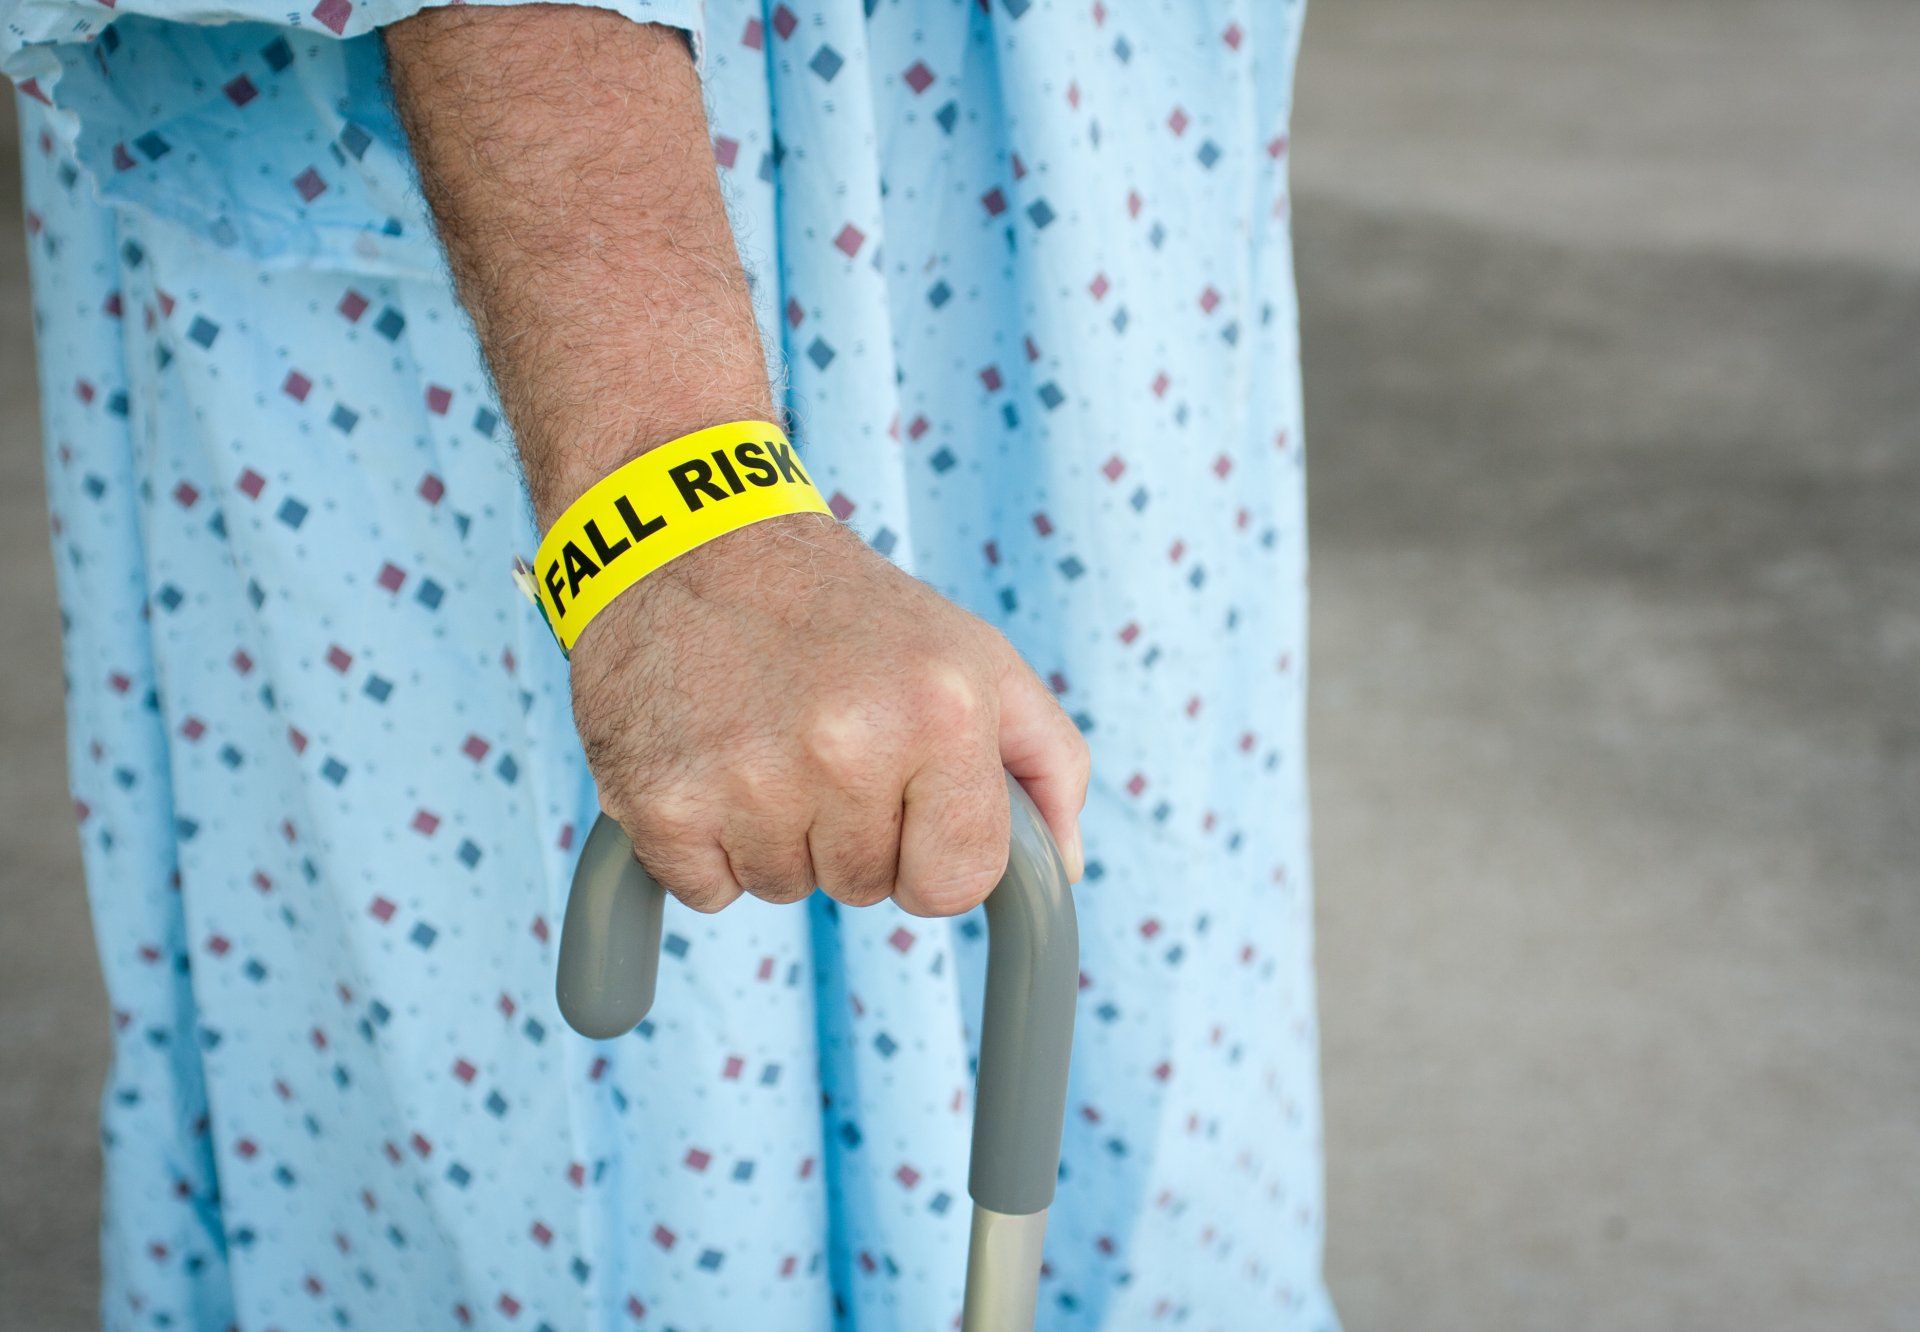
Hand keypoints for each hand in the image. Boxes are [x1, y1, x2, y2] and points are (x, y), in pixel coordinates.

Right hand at [567, 512, 1088, 915]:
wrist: (688, 538)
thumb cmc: (843, 611)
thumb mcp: (974, 654)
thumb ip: (1046, 760)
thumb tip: (1063, 870)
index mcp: (944, 713)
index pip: (959, 883)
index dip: (931, 850)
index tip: (904, 797)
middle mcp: (849, 747)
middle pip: (867, 888)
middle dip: (851, 834)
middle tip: (819, 740)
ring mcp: (749, 778)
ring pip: (784, 890)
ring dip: (776, 835)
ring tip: (761, 736)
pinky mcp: (661, 800)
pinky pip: (707, 890)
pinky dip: (705, 842)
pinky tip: (707, 756)